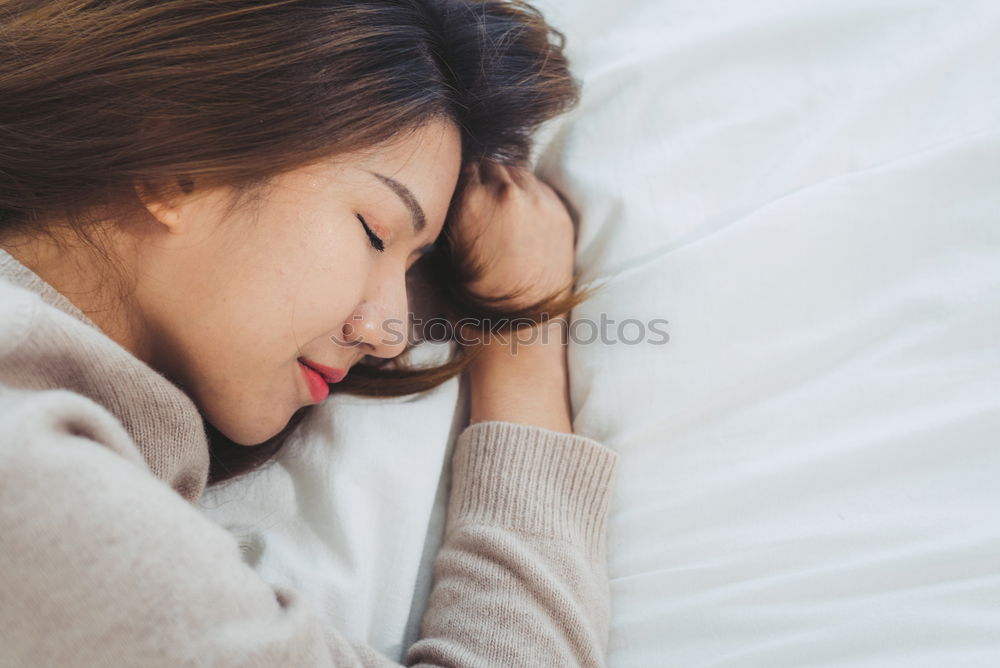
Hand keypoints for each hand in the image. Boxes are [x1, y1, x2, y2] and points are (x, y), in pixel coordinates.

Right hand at [450, 161, 575, 311]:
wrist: (519, 327)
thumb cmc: (474, 297)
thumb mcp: (444, 252)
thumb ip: (451, 212)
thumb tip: (452, 191)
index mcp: (471, 201)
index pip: (463, 168)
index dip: (460, 183)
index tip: (461, 195)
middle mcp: (506, 194)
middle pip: (491, 167)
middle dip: (484, 182)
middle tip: (482, 206)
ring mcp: (538, 201)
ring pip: (517, 174)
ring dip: (508, 186)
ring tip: (503, 213)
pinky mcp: (560, 213)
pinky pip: (540, 188)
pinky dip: (530, 197)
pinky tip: (523, 219)